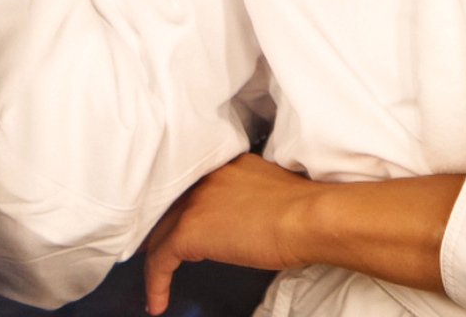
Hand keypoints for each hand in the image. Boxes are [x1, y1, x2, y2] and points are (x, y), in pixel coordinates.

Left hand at [141, 156, 465, 313]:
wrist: (311, 217)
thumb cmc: (307, 209)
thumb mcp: (274, 192)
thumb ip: (250, 196)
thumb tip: (251, 217)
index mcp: (226, 165)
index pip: (193, 185)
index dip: (182, 207)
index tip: (180, 223)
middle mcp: (205, 178)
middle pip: (170, 205)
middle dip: (163, 228)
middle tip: (156, 249)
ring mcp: (195, 202)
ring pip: (161, 231)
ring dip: (155, 255)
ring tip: (154, 277)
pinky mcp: (191, 231)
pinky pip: (160, 260)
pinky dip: (156, 281)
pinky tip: (158, 300)